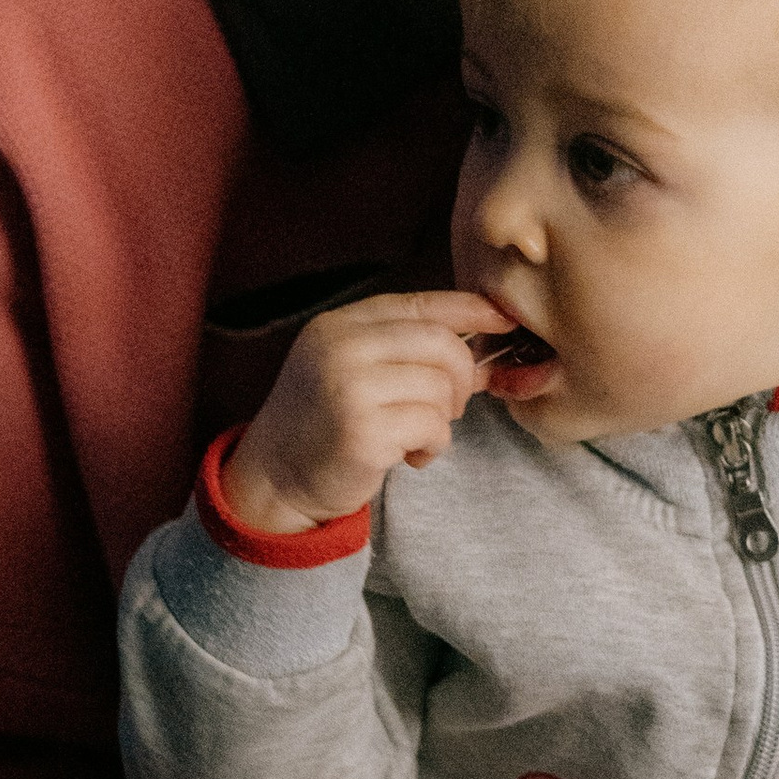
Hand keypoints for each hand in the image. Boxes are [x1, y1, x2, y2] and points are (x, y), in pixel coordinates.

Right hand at [226, 290, 508, 532]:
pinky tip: (409, 455)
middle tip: (451, 406)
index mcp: (340, 325)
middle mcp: (341, 348)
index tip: (503, 318)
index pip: (420, 303)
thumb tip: (486, 339)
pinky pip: (433, 427)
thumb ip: (405, 349)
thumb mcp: (353, 368)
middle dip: (462, 377)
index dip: (470, 308)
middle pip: (441, 343)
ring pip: (441, 388)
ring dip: (443, 419)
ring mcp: (349, 388)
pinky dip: (433, 445)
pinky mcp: (362, 433)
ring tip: (415, 435)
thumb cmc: (324, 421)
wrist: (275, 475)